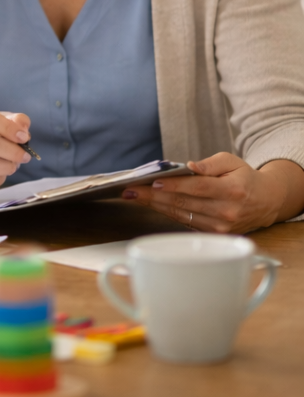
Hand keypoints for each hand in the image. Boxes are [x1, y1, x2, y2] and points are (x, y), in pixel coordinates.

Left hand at [122, 153, 303, 232]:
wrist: (265, 202)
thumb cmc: (244, 178)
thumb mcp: (231, 161)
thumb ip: (210, 163)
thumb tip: (190, 167)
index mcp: (232, 190)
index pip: (197, 188)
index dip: (173, 186)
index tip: (152, 183)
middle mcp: (226, 212)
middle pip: (184, 203)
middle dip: (153, 196)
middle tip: (130, 190)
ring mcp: (220, 226)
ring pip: (181, 214)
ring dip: (155, 205)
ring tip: (134, 196)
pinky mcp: (214, 234)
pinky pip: (185, 222)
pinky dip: (167, 212)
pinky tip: (151, 204)